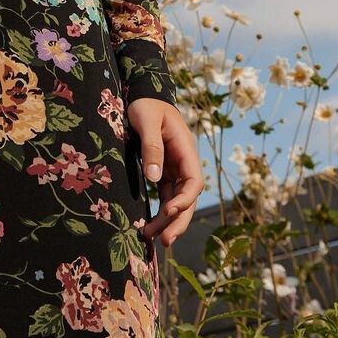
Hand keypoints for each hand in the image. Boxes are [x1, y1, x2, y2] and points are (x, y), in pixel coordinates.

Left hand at [126, 97, 204, 248]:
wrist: (144, 95)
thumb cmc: (146, 105)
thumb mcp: (146, 120)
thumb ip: (152, 147)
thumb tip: (155, 179)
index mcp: (186, 150)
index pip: (194, 181)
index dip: (185, 199)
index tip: (169, 210)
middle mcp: (184, 163)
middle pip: (187, 198)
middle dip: (178, 220)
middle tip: (165, 242)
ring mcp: (174, 169)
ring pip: (176, 201)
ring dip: (167, 221)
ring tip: (150, 238)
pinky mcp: (163, 172)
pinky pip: (165, 196)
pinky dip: (159, 212)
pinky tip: (149, 227)